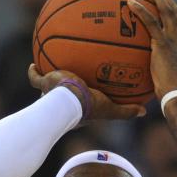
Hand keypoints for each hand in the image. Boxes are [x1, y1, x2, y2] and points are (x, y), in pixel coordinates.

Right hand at [28, 64, 144, 119]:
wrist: (69, 101)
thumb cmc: (89, 106)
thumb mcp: (110, 109)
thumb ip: (126, 111)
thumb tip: (144, 112)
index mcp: (77, 106)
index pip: (79, 101)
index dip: (82, 98)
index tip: (84, 94)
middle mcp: (62, 99)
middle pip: (61, 93)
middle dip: (62, 87)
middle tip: (67, 79)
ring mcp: (51, 91)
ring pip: (47, 83)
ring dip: (47, 77)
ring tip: (48, 66)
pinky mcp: (44, 83)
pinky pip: (35, 77)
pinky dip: (33, 72)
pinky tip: (33, 64)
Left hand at [127, 0, 176, 99]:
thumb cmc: (171, 94)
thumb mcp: (167, 79)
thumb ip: (160, 72)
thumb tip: (149, 77)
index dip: (173, 9)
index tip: (165, 1)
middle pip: (174, 10)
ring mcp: (173, 39)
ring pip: (165, 10)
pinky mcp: (163, 44)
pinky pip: (151, 22)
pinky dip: (141, 10)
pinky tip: (130, 2)